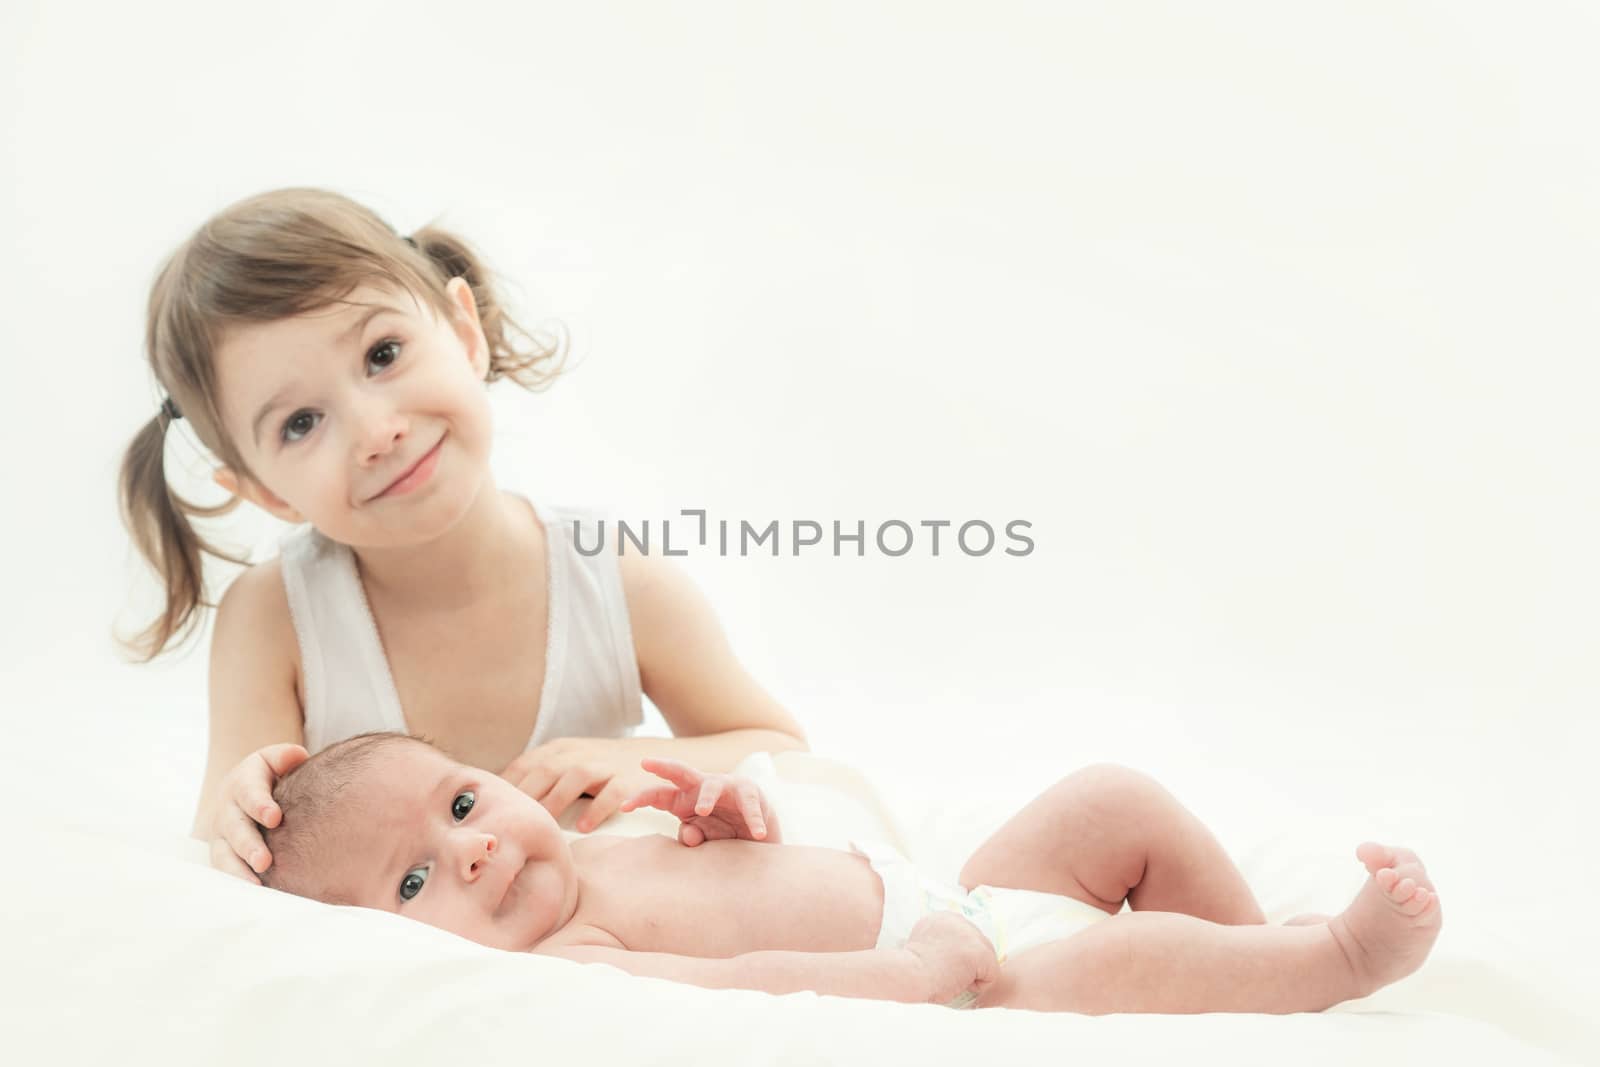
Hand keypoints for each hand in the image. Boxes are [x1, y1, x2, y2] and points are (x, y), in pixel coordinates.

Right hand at [207, 742, 308, 883]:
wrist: (242, 791)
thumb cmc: (270, 776)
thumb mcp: (274, 759)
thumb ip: (285, 756)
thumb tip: (298, 756)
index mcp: (242, 784)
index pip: (249, 792)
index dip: (260, 804)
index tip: (275, 817)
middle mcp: (228, 812)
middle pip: (235, 829)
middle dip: (248, 846)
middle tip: (264, 862)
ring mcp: (222, 837)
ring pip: (224, 856)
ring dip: (238, 873)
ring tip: (256, 889)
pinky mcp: (223, 856)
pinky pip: (226, 873)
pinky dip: (236, 886)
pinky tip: (254, 901)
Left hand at [500, 737, 663, 832]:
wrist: (652, 758)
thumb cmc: (597, 770)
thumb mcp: (565, 764)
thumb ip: (535, 778)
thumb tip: (496, 804)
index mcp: (559, 750)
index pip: (525, 765)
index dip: (505, 786)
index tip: (488, 811)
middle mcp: (579, 754)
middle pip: (546, 769)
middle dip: (525, 795)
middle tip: (509, 823)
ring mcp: (604, 765)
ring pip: (576, 777)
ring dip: (556, 800)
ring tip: (543, 826)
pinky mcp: (627, 780)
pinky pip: (612, 793)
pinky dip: (597, 809)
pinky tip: (583, 828)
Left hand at [619, 757, 782, 845]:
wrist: (755, 836)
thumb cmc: (722, 834)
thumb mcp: (704, 840)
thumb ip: (691, 837)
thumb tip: (687, 834)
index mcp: (683, 800)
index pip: (658, 795)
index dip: (640, 799)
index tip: (623, 806)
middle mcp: (701, 788)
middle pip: (680, 773)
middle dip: (663, 766)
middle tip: (646, 763)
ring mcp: (725, 787)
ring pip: (712, 785)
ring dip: (706, 797)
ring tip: (702, 810)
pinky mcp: (749, 793)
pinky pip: (749, 804)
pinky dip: (753, 819)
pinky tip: (757, 832)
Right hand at [903, 912, 997, 1005]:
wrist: (909, 974)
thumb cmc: (911, 969)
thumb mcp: (924, 944)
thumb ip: (942, 941)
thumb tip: (957, 954)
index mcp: (944, 917)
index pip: (966, 937)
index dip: (958, 956)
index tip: (941, 964)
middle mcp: (960, 919)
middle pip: (980, 946)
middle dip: (969, 964)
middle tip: (946, 973)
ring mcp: (971, 934)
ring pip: (987, 960)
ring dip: (973, 974)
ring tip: (951, 977)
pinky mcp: (980, 952)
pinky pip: (991, 975)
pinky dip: (979, 986)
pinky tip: (959, 982)